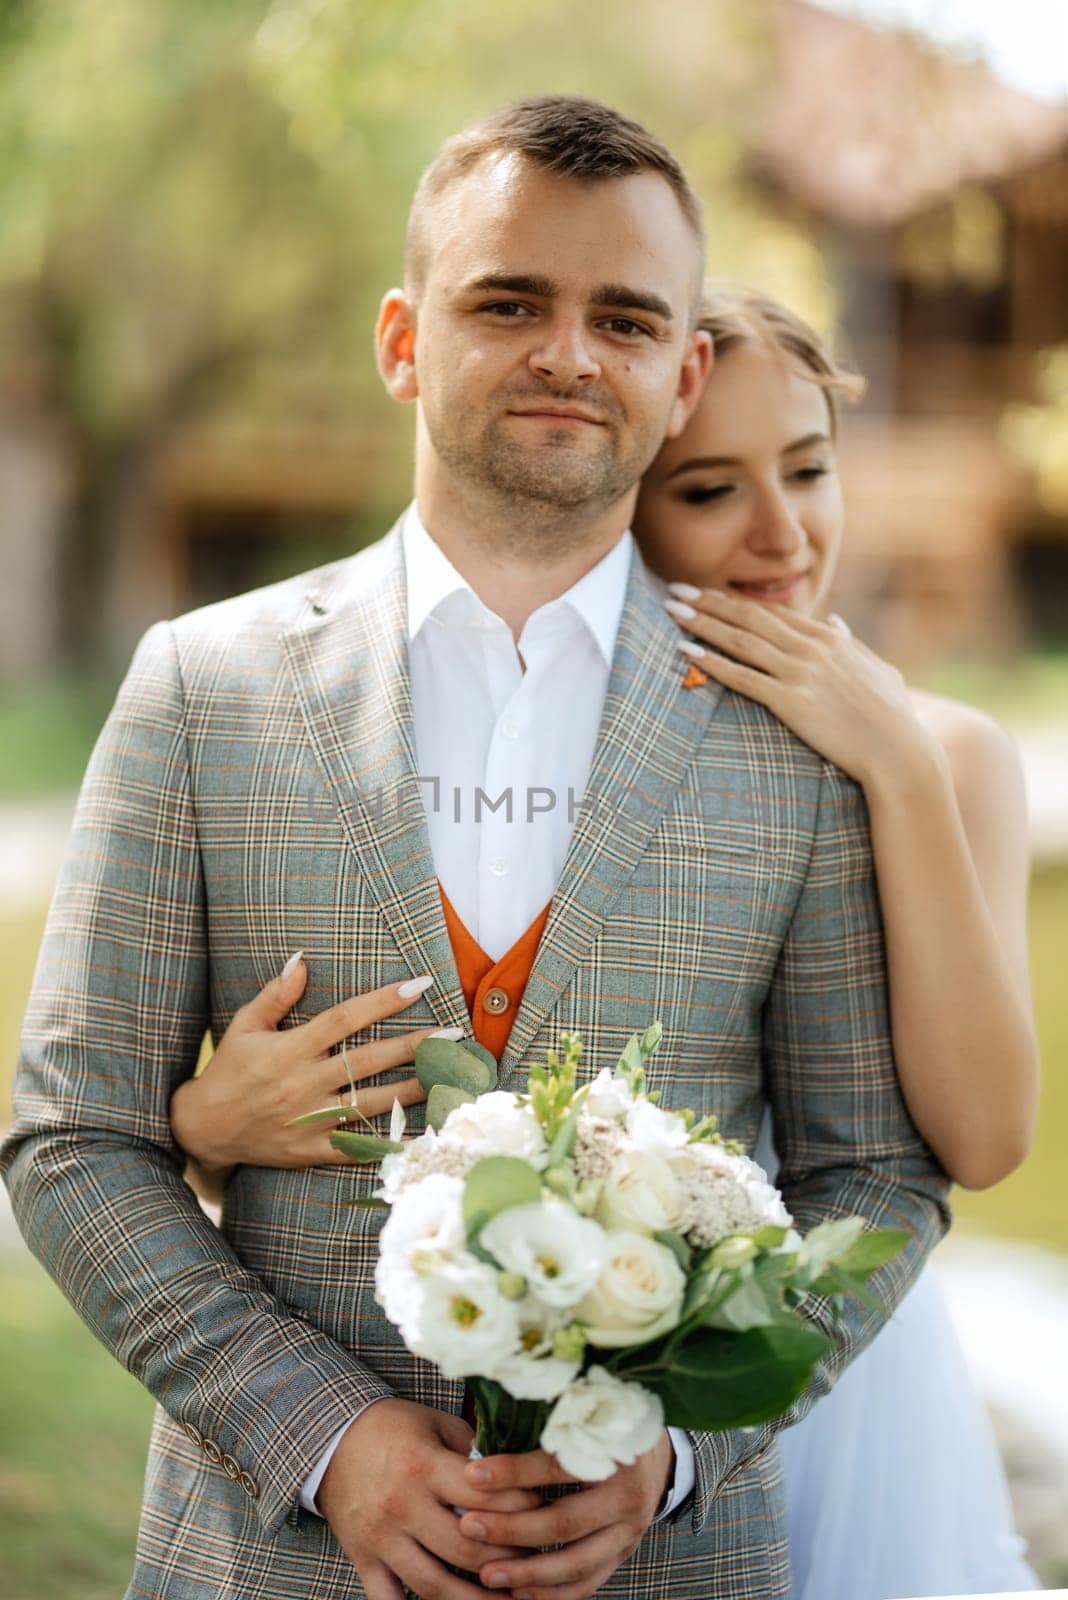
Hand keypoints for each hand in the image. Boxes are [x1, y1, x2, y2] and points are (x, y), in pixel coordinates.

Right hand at [170, 960, 455, 1171]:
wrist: (204, 1128)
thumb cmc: (229, 1070)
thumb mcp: (244, 1026)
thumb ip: (276, 995)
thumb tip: (301, 959)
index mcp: (291, 1048)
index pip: (345, 1018)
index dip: (384, 1000)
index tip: (420, 985)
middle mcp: (304, 1083)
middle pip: (369, 1061)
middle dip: (415, 1045)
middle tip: (455, 1033)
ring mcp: (310, 1119)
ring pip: (371, 1104)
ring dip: (414, 1090)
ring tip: (451, 1078)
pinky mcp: (311, 1149)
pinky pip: (357, 1148)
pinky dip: (390, 1143)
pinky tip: (424, 1133)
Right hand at [318, 1399, 542, 1599]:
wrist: (331, 1438)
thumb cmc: (393, 1428)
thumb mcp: (434, 1424)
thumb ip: (473, 1449)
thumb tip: (520, 1471)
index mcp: (424, 1465)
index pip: (481, 1495)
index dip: (518, 1507)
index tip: (543, 1513)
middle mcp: (402, 1505)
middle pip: (464, 1548)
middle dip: (505, 1561)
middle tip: (533, 1565)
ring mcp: (381, 1537)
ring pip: (433, 1585)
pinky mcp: (363, 1559)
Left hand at [457, 1431, 674, 1599]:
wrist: (655, 1450)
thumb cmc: (606, 1423)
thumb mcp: (585, 1411)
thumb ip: (546, 1422)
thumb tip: (483, 1431)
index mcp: (615, 1451)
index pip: (557, 1466)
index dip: (513, 1472)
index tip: (471, 1475)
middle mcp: (628, 1496)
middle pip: (563, 1523)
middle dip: (511, 1529)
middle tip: (469, 1527)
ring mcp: (629, 1530)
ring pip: (575, 1563)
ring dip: (527, 1573)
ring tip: (485, 1574)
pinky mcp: (624, 1553)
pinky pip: (588, 1582)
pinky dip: (552, 1592)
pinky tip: (518, 1593)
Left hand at [667, 587, 928, 788]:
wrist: (899, 751)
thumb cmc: (893, 717)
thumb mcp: (877, 669)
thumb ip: (853, 643)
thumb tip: (838, 621)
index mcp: (830, 639)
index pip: (773, 612)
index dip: (736, 600)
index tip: (708, 593)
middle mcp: (812, 649)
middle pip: (750, 617)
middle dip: (709, 602)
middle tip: (675, 589)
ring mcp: (801, 673)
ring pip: (741, 641)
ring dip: (702, 624)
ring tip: (672, 612)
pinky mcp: (792, 702)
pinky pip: (743, 677)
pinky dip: (712, 662)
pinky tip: (687, 652)